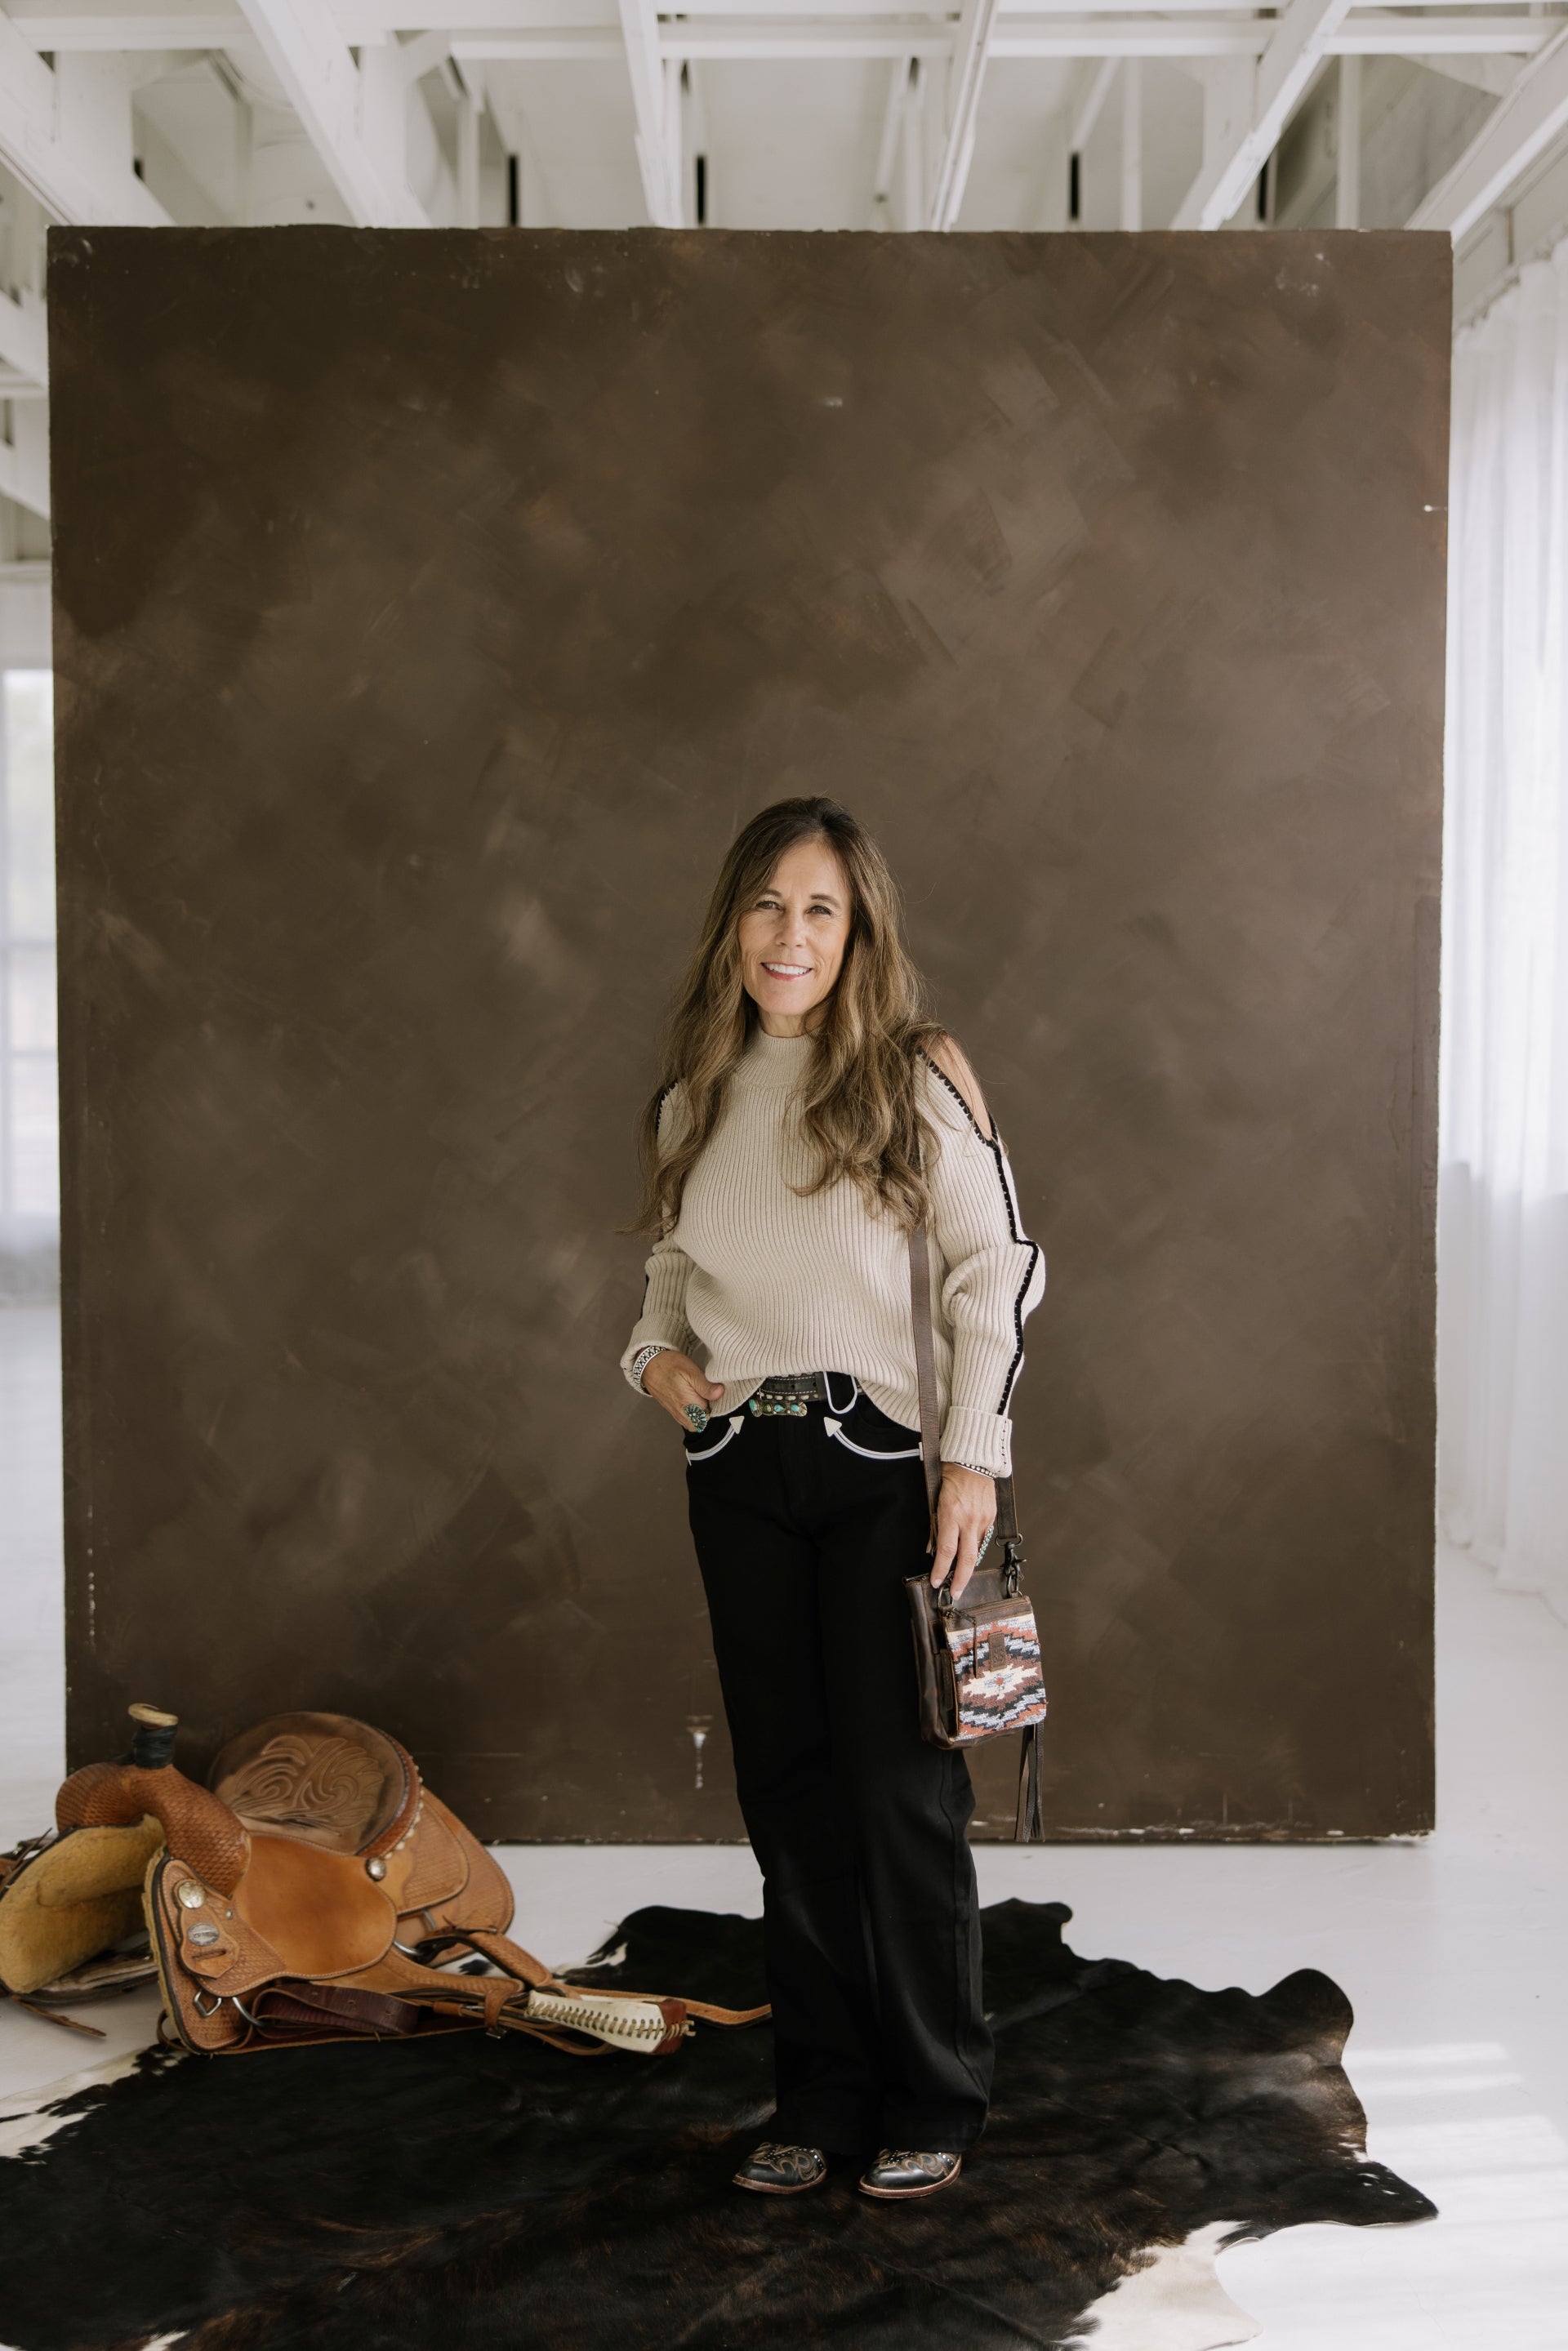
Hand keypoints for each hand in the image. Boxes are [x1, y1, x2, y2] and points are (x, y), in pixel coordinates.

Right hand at [643, 1348, 724, 1432]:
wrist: (649, 1364)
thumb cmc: (669, 1365)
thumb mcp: (690, 1370)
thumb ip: (705, 1385)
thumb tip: (720, 1393)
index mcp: (687, 1404)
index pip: (711, 1414)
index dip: (717, 1405)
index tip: (716, 1394)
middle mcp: (682, 1413)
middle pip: (703, 1423)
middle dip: (710, 1412)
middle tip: (709, 1395)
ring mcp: (677, 1414)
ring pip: (696, 1423)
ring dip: (702, 1413)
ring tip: (702, 1396)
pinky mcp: (674, 1412)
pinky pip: (688, 1420)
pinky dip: (694, 1414)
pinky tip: (695, 1399)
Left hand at [930, 1465, 995, 1600]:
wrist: (972, 1461)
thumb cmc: (950, 1477)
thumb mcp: (936, 1501)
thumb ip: (937, 1526)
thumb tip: (934, 1549)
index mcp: (951, 1515)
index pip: (946, 1551)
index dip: (941, 1570)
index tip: (937, 1582)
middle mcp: (968, 1520)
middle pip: (966, 1559)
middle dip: (961, 1580)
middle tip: (956, 1593)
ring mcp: (982, 1519)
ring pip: (976, 1549)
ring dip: (967, 1562)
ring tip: (960, 1572)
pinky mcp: (991, 1517)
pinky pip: (983, 1536)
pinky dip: (975, 1544)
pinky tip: (969, 1545)